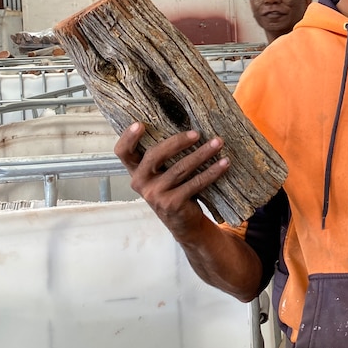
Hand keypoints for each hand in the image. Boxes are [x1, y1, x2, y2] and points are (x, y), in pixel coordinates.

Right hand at [114, 122, 230, 239]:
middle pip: (155, 155)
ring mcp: (155, 195)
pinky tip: (224, 163)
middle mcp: (141, 183)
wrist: (184, 223)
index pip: (123, 153)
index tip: (139, 124)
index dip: (128, 138)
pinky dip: (212, 171)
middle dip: (177, 142)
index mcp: (136, 171)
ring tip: (218, 143)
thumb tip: (188, 125)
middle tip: (197, 133)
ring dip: (202, 154)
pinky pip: (195, 183)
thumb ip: (164, 156)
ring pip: (180, 168)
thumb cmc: (175, 190)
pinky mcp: (172, 204)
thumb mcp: (163, 174)